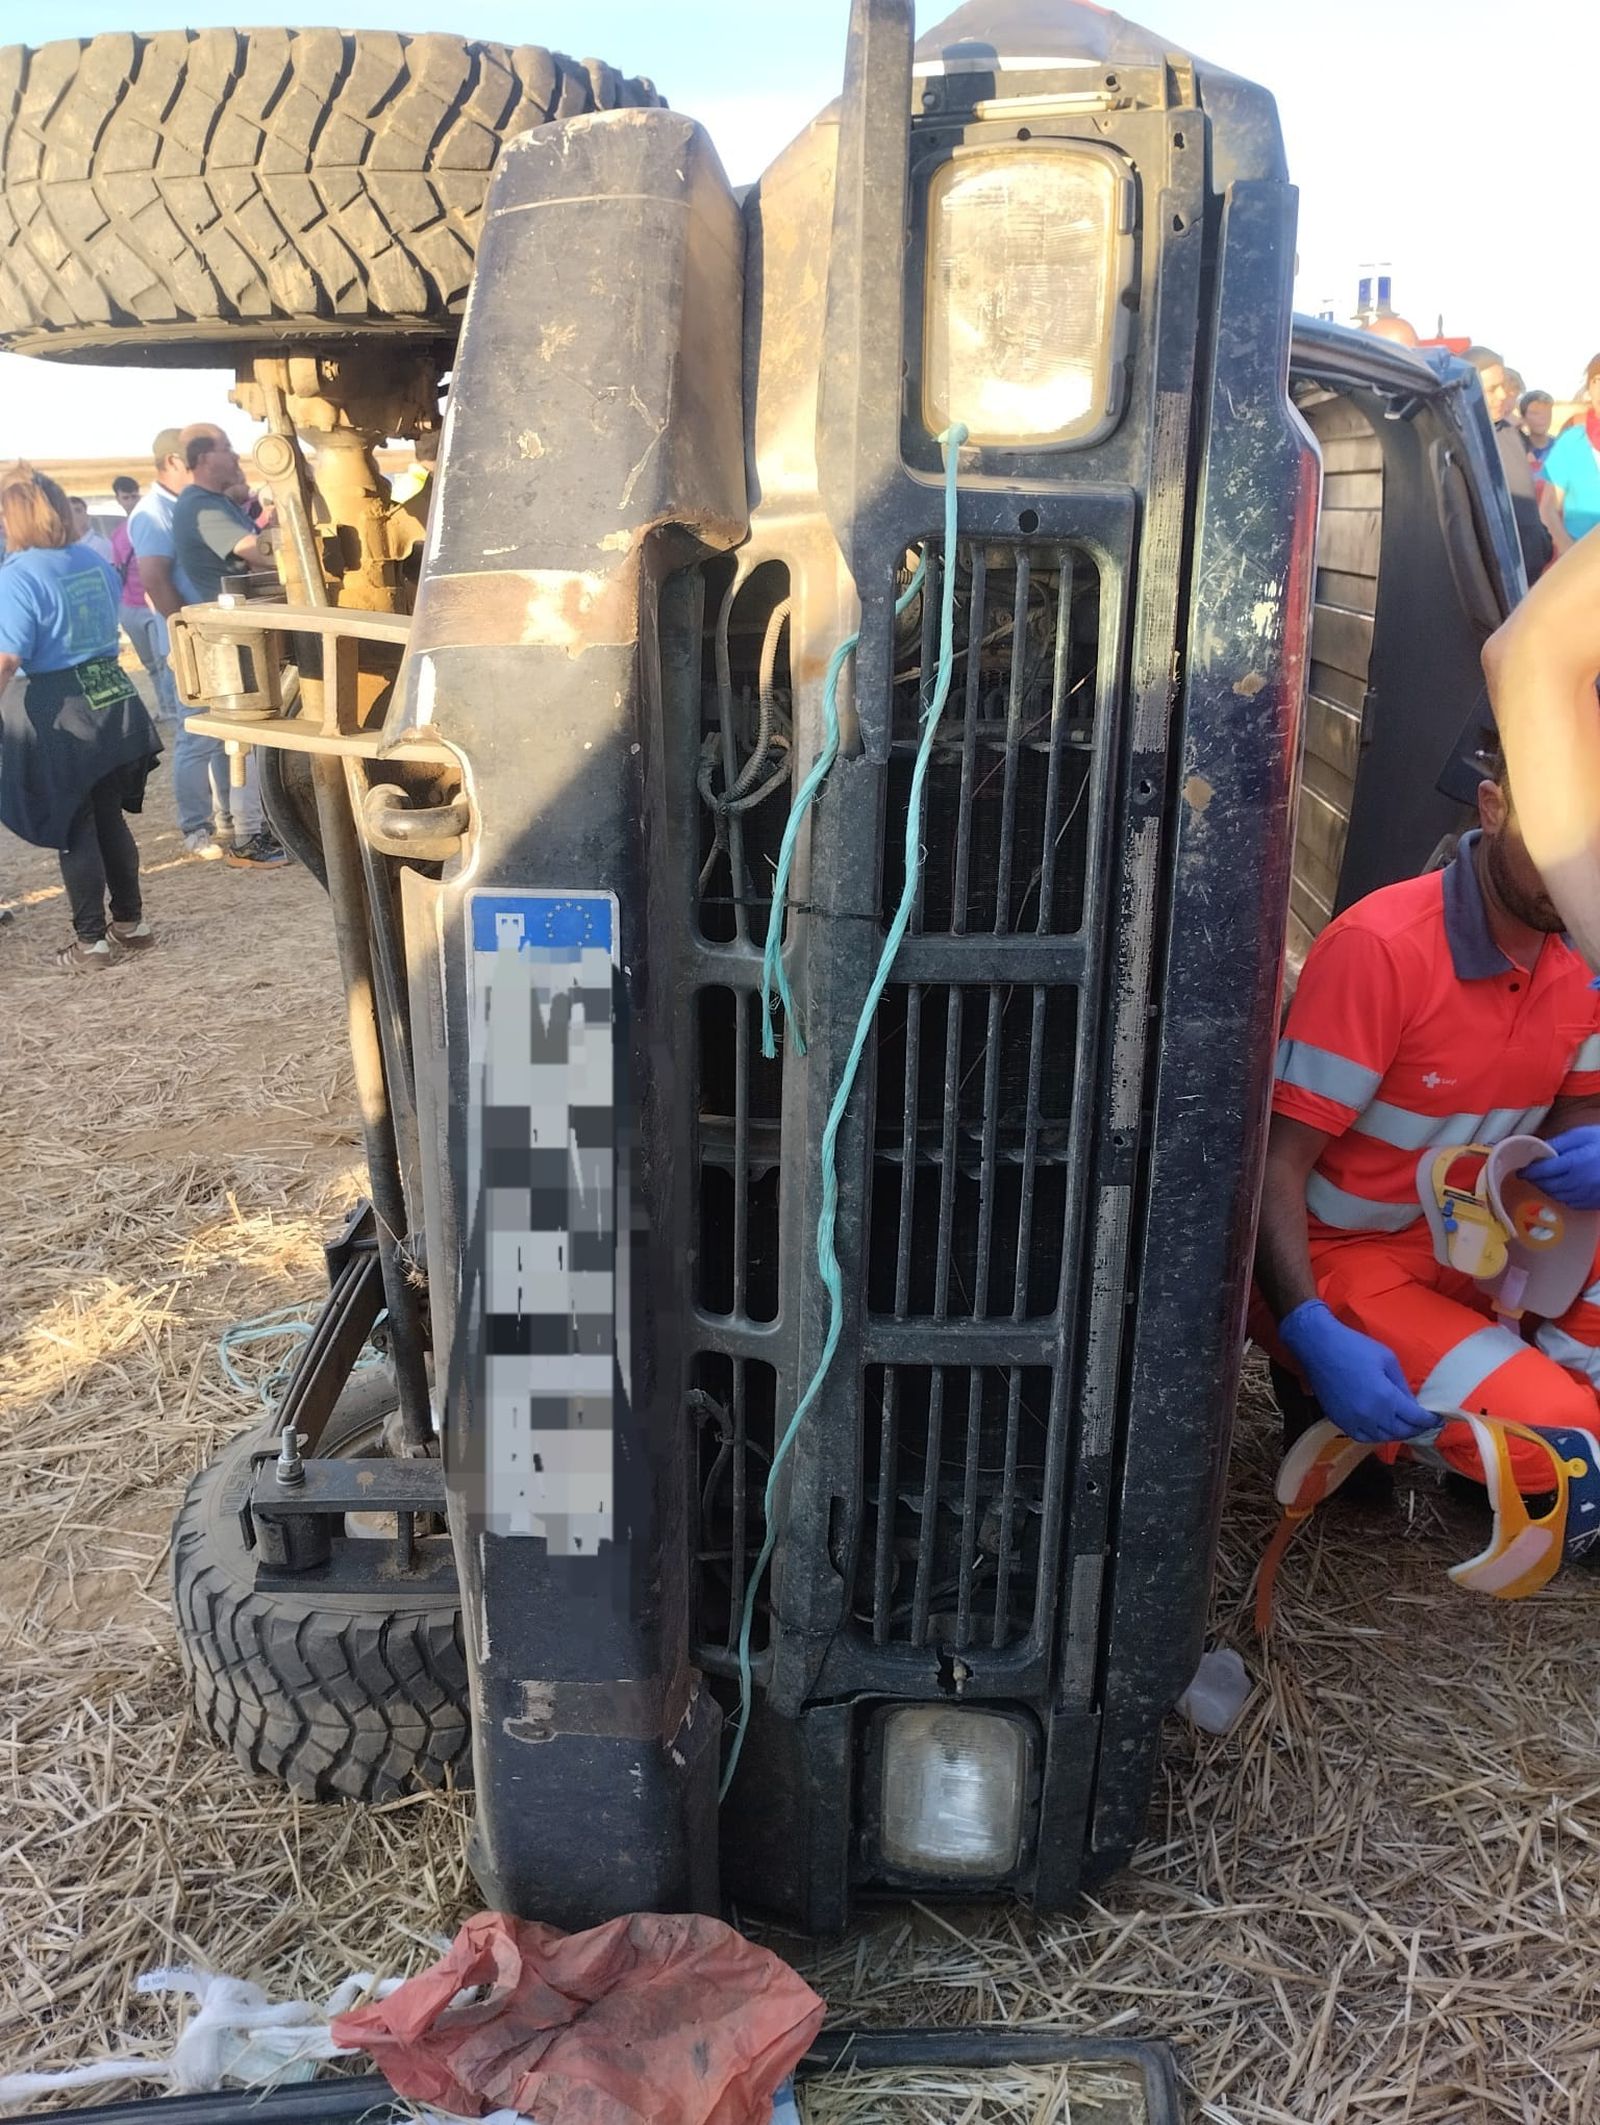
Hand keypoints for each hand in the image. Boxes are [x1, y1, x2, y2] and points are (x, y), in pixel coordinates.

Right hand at [1279, 1300, 1434, 1442]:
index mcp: (1386, 1398)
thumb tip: (1411, 1403)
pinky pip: (1363, 1437)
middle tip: (1423, 1423)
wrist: (1319, 1347)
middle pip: (1401, 1432)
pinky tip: (1380, 1427)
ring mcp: (1354, 1420)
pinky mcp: (1339, 1420)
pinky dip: (1375, 1435)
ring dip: (1396, 1433)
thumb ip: (1402, 1385)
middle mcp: (1372, 1415)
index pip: (1416, 1419)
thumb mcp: (1388, 1360)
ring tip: (1404, 1426)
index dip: (1430, 1420)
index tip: (1438, 1419)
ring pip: (1383, 1438)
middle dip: (1416, 1428)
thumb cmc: (1355, 1347)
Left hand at [1528, 1127, 1599, 1209]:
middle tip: (1532, 1175)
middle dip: (1537, 1181)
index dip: (1529, 1172)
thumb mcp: (1582, 1135)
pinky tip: (1564, 1188)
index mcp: (1575, 1163)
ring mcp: (1588, 1195)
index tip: (1522, 1171)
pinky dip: (1563, 1196)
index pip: (1543, 1171)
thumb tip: (1538, 1151)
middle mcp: (1580, 1182)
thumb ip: (1559, 1144)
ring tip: (1546, 1180)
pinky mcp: (1595, 1203)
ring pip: (1558, 1197)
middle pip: (1548, 1186)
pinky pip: (1572, 1203)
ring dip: (1549, 1189)